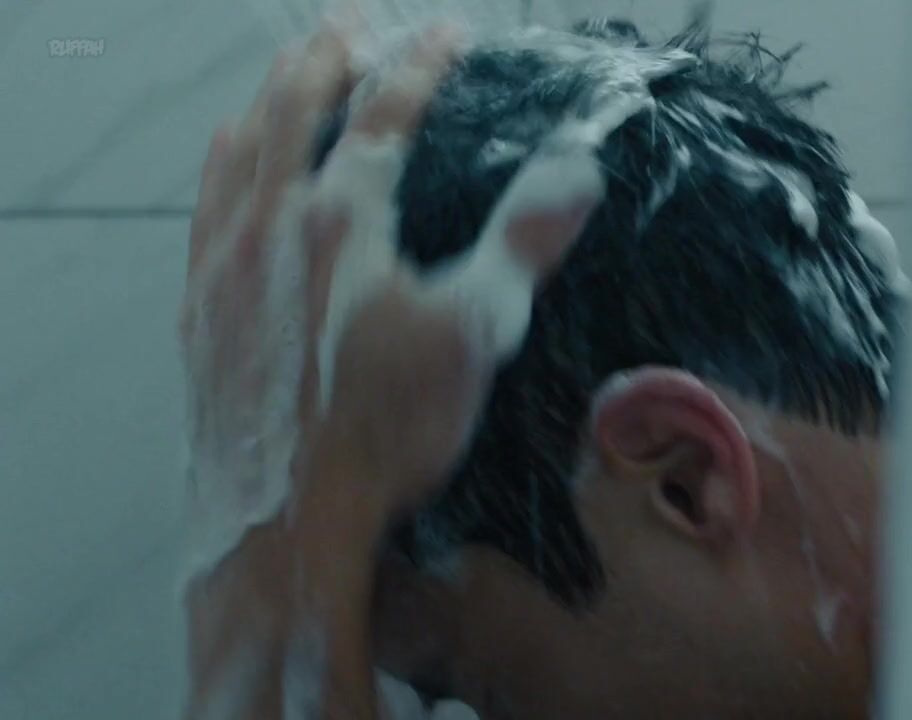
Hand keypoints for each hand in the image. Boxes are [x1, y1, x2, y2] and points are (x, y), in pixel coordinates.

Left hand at [180, 14, 604, 718]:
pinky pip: (205, 200)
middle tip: (356, 22)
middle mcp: (273, 222)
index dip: (423, 63)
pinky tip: (230, 149)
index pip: (386, 111)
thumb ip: (524, 242)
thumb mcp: (472, 334)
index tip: (451, 35)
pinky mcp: (201, 303)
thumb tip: (577, 167)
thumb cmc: (380, 430)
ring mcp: (227, 260)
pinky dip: (224, 155)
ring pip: (242, 142)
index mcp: (343, 217)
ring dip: (271, 91)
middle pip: (297, 103)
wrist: (283, 514)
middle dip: (332, 51)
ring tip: (292, 64)